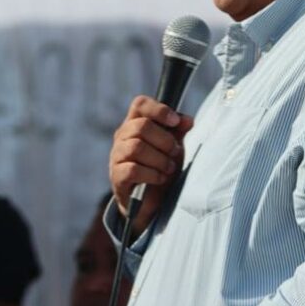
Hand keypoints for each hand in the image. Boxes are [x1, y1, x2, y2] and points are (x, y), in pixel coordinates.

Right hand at [109, 96, 192, 236]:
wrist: (150, 200)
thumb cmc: (160, 167)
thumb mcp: (172, 146)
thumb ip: (178, 131)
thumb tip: (187, 120)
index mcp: (134, 123)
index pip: (140, 104)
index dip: (159, 109)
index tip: (175, 122)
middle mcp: (122, 137)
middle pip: (141, 126)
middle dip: (164, 140)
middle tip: (175, 152)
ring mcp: (116, 156)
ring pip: (136, 147)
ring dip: (160, 159)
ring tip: (169, 167)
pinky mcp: (117, 177)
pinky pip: (133, 170)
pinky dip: (152, 174)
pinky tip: (160, 178)